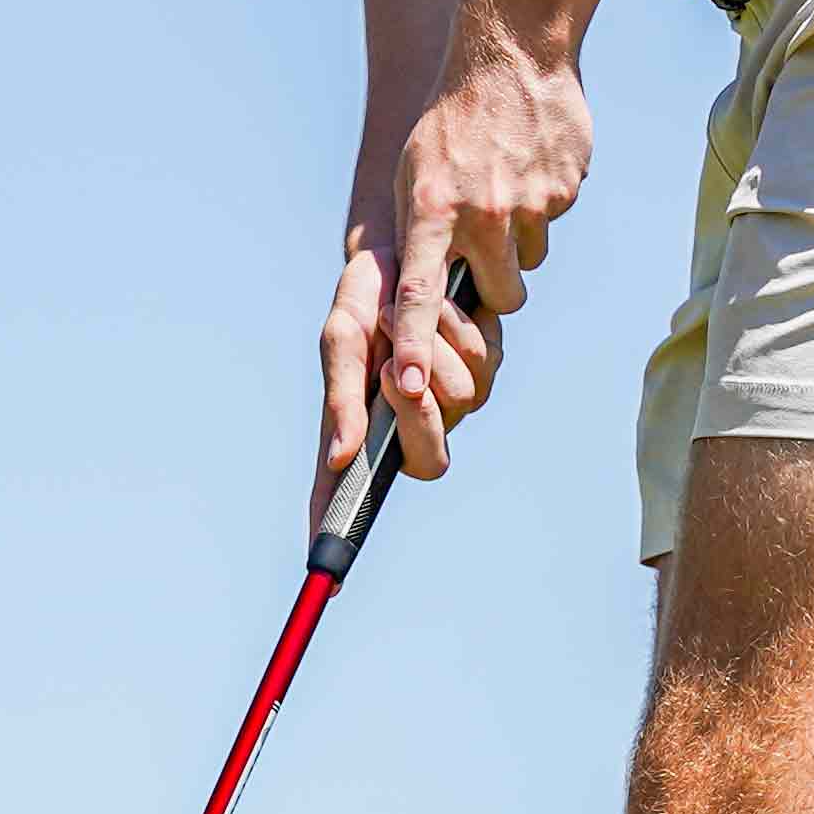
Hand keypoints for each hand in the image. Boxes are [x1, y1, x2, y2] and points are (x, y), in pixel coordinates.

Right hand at [316, 234, 506, 518]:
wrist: (412, 242)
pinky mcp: (485, 369)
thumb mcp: (344, 335)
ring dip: (432, 348)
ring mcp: (451, 401)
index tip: (328, 571)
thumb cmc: (363, 296)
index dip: (337, 532)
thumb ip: (342, 397)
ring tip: (409, 314)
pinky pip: (486, 365)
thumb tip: (338, 458)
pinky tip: (442, 306)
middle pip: (429, 460)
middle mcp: (410, 423)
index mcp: (363, 427)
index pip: (346, 494)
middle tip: (393, 364)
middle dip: (416, 413)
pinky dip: (459, 328)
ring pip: (464, 402)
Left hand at [379, 20, 594, 472]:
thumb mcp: (416, 173)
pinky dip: (544, 205)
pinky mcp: (564, 189)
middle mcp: (478, 213)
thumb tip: (428, 300)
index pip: (417, 293)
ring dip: (520, 242)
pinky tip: (529, 166)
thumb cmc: (452, 121)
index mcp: (430, 210)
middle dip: (496, 284)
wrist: (510, 52)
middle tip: (486, 240)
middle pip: (500, 298)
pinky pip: (554, 223)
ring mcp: (527, 203)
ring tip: (505, 188)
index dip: (414, 346)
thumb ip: (422, 235)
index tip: (406, 388)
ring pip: (530, 262)